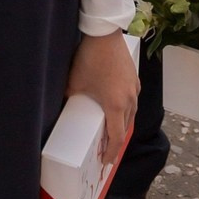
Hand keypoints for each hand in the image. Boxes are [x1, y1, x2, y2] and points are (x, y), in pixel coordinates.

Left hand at [66, 30, 139, 165]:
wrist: (104, 35)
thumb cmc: (89, 59)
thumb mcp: (74, 82)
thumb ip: (70, 98)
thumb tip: (62, 108)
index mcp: (115, 105)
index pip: (116, 137)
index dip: (111, 153)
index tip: (106, 163)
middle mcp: (129, 100)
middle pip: (126, 128)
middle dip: (117, 142)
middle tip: (107, 152)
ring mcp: (134, 90)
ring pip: (132, 115)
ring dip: (123, 126)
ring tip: (112, 133)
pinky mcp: (135, 80)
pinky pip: (133, 102)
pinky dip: (126, 111)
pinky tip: (117, 109)